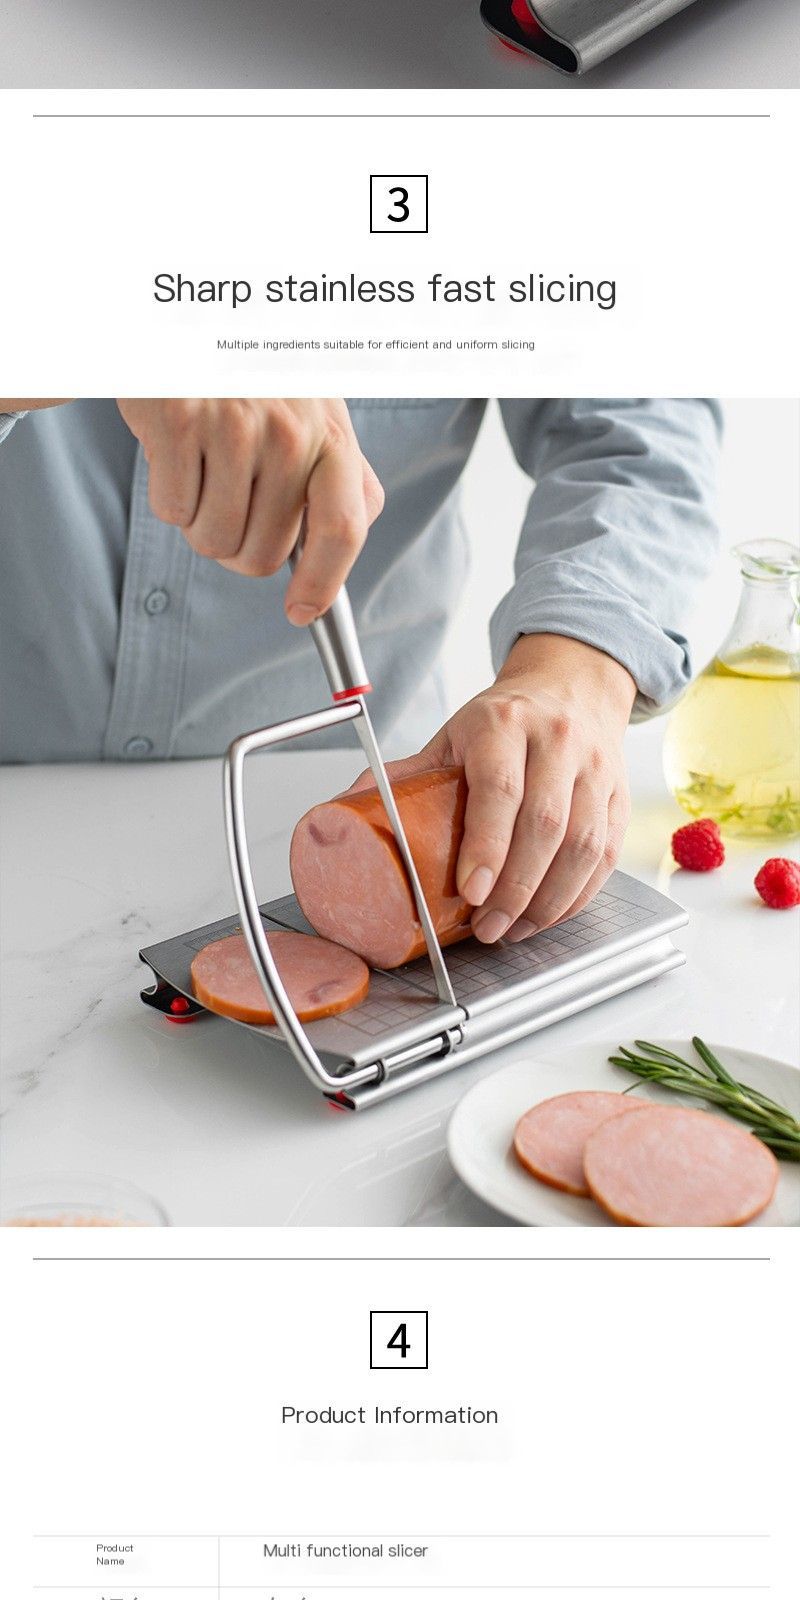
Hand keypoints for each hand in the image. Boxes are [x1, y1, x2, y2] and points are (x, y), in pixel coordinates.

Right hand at [115, 399, 383, 621]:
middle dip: (239, 548)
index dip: (322, 585)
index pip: (343, 530)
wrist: (195, 319)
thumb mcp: (317, 415)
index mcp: (332, 437)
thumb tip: (339, 556)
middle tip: (229, 503)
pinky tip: (179, 454)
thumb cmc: (258, 378)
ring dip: (200, 524)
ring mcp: (235, 427)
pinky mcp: (181, 423)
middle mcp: (291, 433)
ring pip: (213, 541)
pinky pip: (172, 510)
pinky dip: (169, 496)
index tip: (302, 612)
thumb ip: (339, 479)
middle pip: (264, 555)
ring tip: (205, 472)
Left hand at [362, 634, 634, 941]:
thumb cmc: (504, 721)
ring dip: (548, 901)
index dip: (487, 846)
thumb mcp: (451, 736)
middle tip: (486, 926)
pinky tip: (548, 914)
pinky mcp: (619, 797)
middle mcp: (557, 741)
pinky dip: (578, 895)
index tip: (470, 892)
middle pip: (545, 826)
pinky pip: (607, 856)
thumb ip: (408, 776)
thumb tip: (347, 813)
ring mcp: (596, 768)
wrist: (570, 688)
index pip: (500, 789)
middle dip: (516, 889)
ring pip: (584, 846)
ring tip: (513, 929)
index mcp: (504, 724)